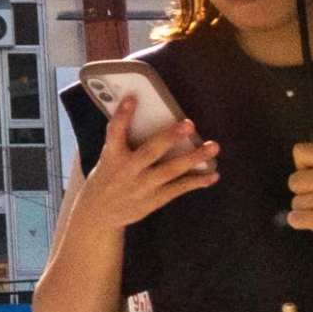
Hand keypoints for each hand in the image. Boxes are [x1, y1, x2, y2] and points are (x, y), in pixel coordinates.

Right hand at [74, 110, 217, 236]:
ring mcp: (142, 186)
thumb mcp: (108, 158)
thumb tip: (146, 117)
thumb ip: (124, 141)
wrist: (99, 213)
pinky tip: (213, 174)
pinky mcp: (154, 200)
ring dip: (194, 158)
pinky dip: (197, 181)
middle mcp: (127, 171)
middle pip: (150, 152)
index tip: (133, 98)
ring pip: (171, 170)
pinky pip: (179, 188)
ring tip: (212, 147)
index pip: (115, 132)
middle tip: (188, 125)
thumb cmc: (108, 177)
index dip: (123, 115)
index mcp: (112, 156)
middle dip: (169, 138)